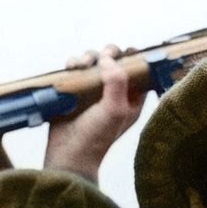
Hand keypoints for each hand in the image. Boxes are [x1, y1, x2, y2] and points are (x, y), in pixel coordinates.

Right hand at [42, 45, 146, 181]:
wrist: (68, 155)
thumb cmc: (96, 138)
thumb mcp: (115, 110)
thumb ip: (117, 81)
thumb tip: (107, 57)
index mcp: (130, 99)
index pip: (139, 70)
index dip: (136, 58)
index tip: (129, 52)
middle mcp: (113, 92)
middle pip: (115, 61)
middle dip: (108, 54)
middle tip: (102, 56)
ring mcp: (92, 91)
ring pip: (93, 62)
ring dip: (87, 57)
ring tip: (81, 65)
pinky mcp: (73, 91)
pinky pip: (75, 70)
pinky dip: (73, 64)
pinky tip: (71, 68)